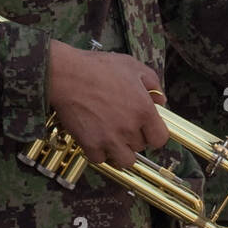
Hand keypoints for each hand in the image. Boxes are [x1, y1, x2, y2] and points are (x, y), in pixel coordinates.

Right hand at [47, 41, 168, 167]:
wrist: (67, 75)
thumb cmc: (99, 68)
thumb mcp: (134, 67)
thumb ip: (153, 84)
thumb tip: (160, 100)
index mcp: (144, 110)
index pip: (160, 139)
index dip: (154, 135)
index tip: (148, 130)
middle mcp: (129, 128)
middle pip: (140, 147)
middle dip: (135, 138)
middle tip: (124, 125)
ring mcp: (110, 138)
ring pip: (124, 160)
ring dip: (120, 151)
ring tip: (113, 137)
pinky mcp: (90, 144)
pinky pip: (100, 159)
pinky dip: (99, 152)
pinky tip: (96, 138)